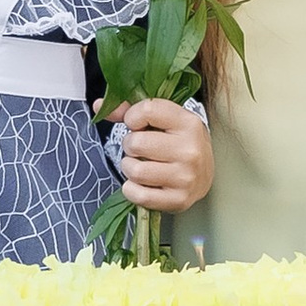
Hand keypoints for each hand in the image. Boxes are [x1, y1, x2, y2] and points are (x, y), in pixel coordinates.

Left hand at [116, 97, 213, 214]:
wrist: (205, 174)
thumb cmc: (179, 143)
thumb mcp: (164, 121)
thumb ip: (131, 111)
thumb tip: (100, 106)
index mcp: (188, 123)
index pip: (147, 110)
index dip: (132, 117)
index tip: (136, 124)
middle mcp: (190, 149)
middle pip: (136, 143)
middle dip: (130, 145)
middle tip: (140, 149)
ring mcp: (186, 177)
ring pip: (135, 171)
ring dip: (129, 168)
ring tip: (140, 165)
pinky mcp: (179, 199)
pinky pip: (139, 195)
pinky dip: (131, 190)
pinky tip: (140, 183)